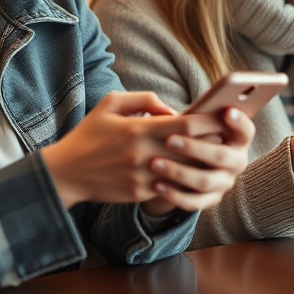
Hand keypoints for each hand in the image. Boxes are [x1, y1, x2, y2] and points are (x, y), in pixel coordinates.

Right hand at [41, 92, 253, 212]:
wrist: (66, 173)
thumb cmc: (89, 135)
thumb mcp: (110, 104)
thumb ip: (144, 99)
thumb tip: (171, 108)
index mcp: (139, 129)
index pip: (186, 124)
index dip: (209, 120)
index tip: (222, 115)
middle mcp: (144, 155)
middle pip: (192, 148)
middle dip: (211, 141)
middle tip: (228, 134)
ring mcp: (143, 177)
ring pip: (184, 170)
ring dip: (200, 163)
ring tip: (214, 153)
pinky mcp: (139, 194)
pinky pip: (169, 186)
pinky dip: (182, 178)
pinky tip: (191, 171)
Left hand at [141, 107, 254, 215]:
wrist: (188, 161)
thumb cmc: (194, 133)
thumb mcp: (200, 123)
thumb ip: (200, 117)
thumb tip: (186, 114)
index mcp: (239, 139)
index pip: (246, 131)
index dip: (239, 122)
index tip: (227, 111)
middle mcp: (237, 162)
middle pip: (222, 157)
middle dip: (194, 148)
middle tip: (169, 141)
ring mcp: (226, 182)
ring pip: (205, 181)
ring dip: (179, 172)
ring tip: (155, 163)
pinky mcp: (212, 199)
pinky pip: (194, 202)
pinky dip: (174, 194)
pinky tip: (157, 185)